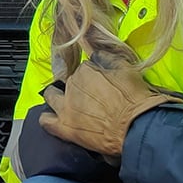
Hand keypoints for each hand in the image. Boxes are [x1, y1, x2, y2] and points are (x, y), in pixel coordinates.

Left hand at [39, 55, 182, 156]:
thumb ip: (107, 58)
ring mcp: (66, 107)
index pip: (84, 68)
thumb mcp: (125, 68)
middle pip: (69, 82)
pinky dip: (48, 119)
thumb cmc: (134, 99)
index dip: (93, 77)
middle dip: (76, 87)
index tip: (100, 83)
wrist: (136, 126)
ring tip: (67, 104)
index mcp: (86, 70)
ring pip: (51, 96)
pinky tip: (55, 119)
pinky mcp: (64, 128)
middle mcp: (72, 85)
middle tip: (89, 96)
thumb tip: (97, 54)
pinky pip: (45, 121)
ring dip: (57, 98)